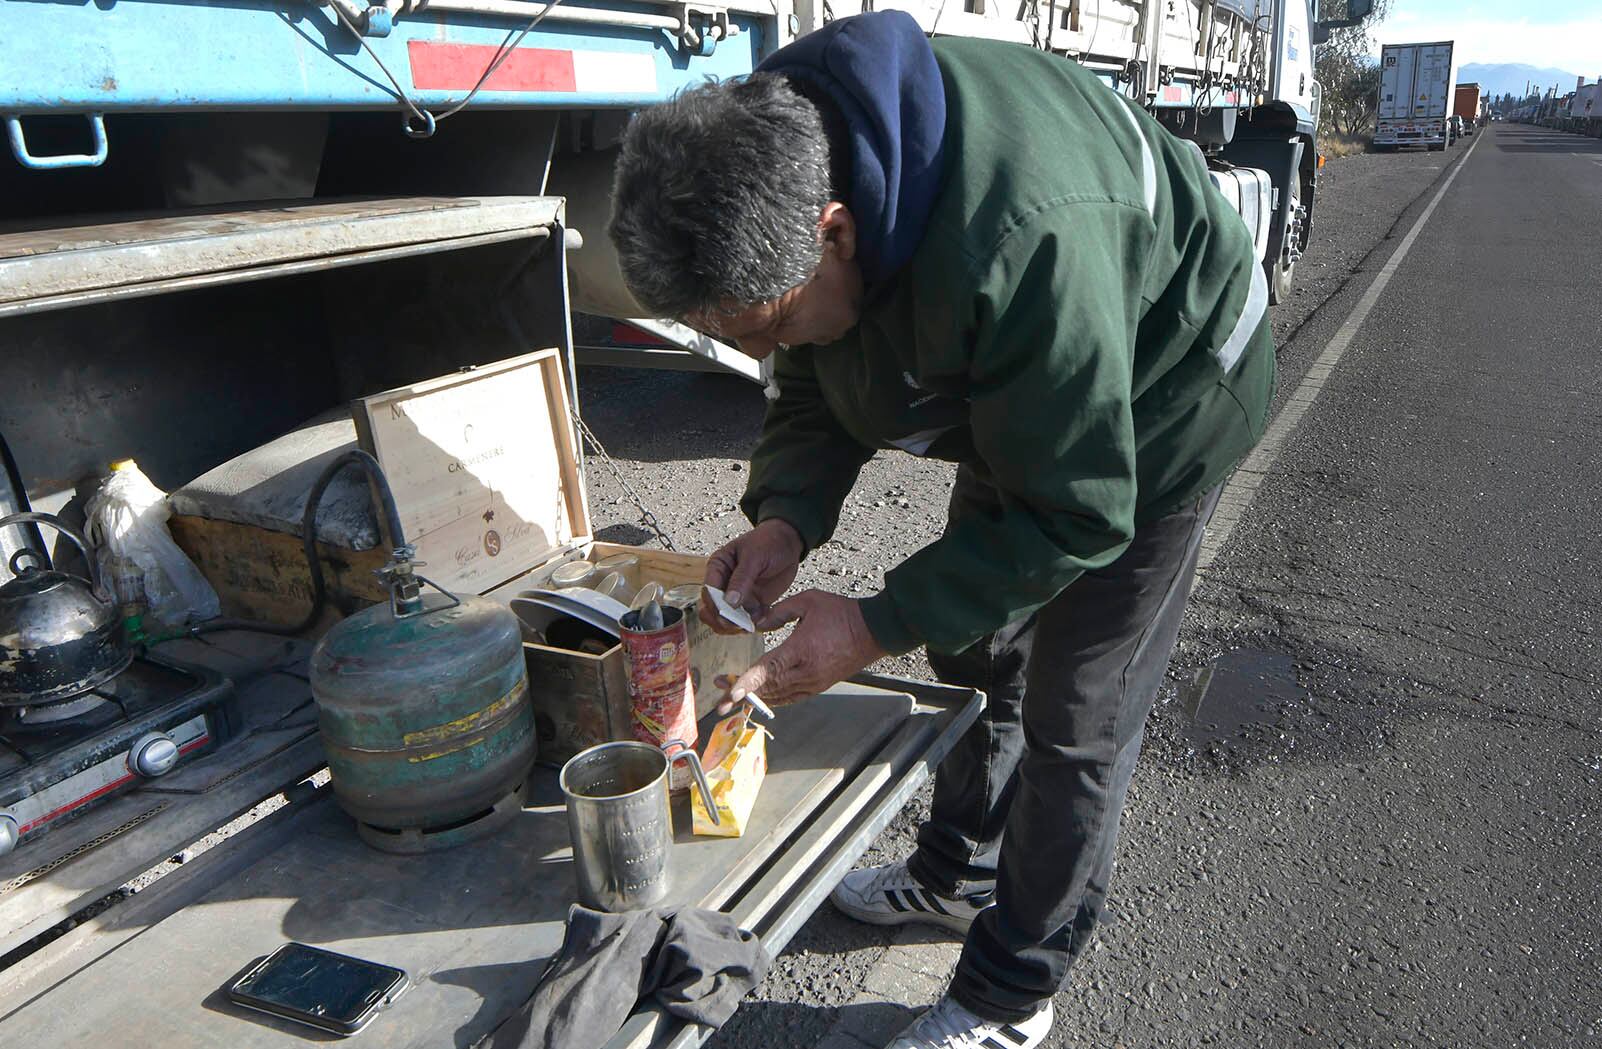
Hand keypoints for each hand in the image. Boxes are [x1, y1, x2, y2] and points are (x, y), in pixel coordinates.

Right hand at [701, 519, 804, 634]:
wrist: (789, 543)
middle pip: (713, 611)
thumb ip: (741, 579)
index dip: (715, 606)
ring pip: (729, 620)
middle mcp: (724, 584)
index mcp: (718, 567)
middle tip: (740, 624)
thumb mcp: (754, 556)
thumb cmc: (768, 541)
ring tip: (757, 618)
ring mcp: (739, 595)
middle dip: (724, 620)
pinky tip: (767, 614)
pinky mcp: (753, 603)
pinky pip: (749, 620)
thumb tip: (729, 602)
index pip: (708, 592)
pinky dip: (756, 623)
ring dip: (741, 624)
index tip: (727, 615)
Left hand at [716, 590, 886, 709]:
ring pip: (778, 696)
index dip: (747, 683)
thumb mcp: (807, 601)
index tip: (730, 693)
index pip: (767, 671)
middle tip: (721, 698)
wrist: (873, 630)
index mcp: (801, 650)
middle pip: (768, 688)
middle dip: (743, 694)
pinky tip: (762, 696)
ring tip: (735, 697)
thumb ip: (778, 612)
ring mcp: (813, 682)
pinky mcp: (819, 686)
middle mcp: (806, 672)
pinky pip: (791, 697)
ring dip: (756, 697)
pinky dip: (774, 698)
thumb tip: (756, 624)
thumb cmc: (841, 613)